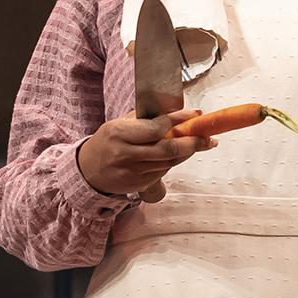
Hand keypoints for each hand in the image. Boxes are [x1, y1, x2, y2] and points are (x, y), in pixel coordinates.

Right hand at [77, 110, 215, 195]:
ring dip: (188, 152)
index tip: (195, 114)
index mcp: (119, 134)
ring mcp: (133, 172)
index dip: (178, 120)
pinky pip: (164, 171)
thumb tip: (178, 112)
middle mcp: (126, 154)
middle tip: (209, 137)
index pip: (157, 128)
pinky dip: (173, 161)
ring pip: (170, 162)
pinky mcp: (139, 185)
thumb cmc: (108, 141)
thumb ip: (146, 118)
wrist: (88, 171)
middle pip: (168, 150)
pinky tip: (176, 154)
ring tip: (201, 142)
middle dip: (193, 143)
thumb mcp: (120, 124)